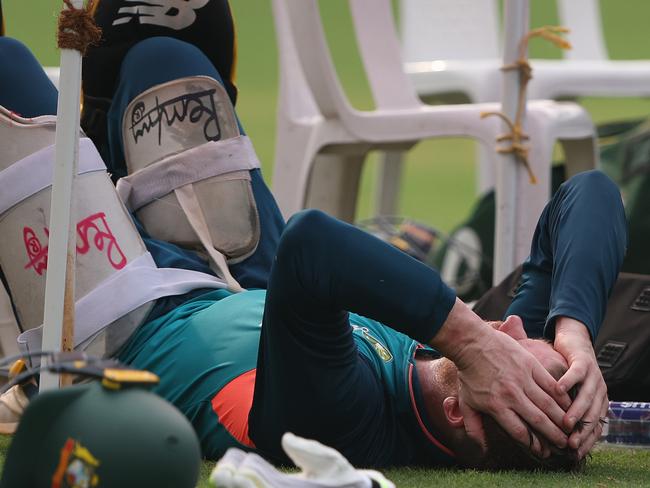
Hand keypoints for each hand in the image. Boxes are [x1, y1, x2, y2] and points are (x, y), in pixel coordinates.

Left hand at [433, 304, 570, 454]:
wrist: (472, 343)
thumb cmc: (468, 374)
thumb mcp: (466, 403)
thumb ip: (473, 426)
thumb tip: (479, 448)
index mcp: (496, 407)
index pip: (520, 432)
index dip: (534, 445)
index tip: (543, 452)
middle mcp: (512, 395)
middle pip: (538, 421)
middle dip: (553, 436)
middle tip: (564, 445)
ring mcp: (522, 379)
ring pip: (548, 404)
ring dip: (561, 418)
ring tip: (570, 429)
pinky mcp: (530, 365)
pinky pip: (550, 384)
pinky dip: (561, 396)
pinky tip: (569, 405)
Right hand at [554, 317, 607, 457]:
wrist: (574, 343)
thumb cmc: (566, 373)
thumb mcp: (567, 395)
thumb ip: (563, 412)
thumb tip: (549, 436)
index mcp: (597, 402)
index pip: (594, 428)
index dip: (585, 442)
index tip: (571, 454)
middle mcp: (599, 392)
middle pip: (593, 416)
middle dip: (582, 432)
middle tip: (569, 444)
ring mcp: (593, 376)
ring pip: (587, 397)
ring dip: (577, 412)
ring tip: (566, 422)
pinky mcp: (584, 361)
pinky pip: (577, 374)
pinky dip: (569, 382)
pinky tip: (558, 390)